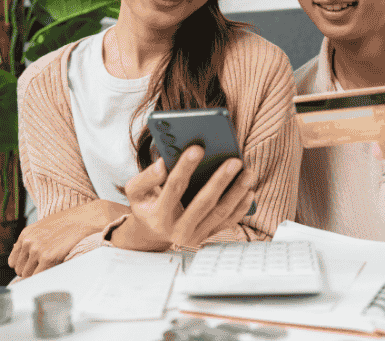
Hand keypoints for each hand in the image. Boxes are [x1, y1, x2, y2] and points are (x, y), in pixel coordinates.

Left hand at [8, 198, 129, 277]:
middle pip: (20, 270)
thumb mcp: (44, 227)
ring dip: (38, 275)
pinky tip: (55, 270)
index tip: (33, 268)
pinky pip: (39, 276)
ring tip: (52, 268)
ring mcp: (37, 250)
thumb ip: (32, 241)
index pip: (13, 261)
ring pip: (28, 275)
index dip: (24, 266)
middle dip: (31, 272)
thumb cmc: (69, 223)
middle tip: (45, 269)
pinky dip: (45, 277)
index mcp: (26, 234)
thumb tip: (26, 258)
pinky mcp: (48, 257)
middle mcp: (28, 242)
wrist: (86, 218)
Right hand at [112, 145, 255, 250]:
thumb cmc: (147, 205)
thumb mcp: (136, 192)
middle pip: (202, 203)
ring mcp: (194, 236)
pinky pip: (227, 222)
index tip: (198, 148)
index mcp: (158, 215)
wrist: (152, 233)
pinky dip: (240, 207)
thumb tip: (163, 164)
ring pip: (219, 213)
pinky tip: (249, 191)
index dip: (185, 167)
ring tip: (247, 172)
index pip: (173, 188)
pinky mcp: (207, 237)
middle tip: (234, 161)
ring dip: (236, 192)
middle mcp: (177, 230)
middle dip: (220, 180)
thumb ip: (146, 177)